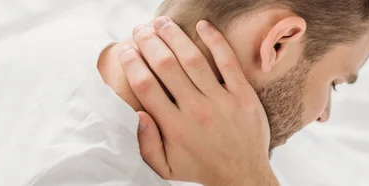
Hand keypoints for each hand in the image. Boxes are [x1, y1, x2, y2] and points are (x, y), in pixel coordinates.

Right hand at [119, 17, 276, 184]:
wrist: (243, 175)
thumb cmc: (201, 169)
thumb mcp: (165, 167)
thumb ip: (146, 144)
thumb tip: (137, 113)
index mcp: (174, 127)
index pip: (146, 86)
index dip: (132, 64)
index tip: (125, 50)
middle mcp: (195, 110)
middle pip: (166, 66)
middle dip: (149, 43)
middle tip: (140, 30)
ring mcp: (221, 100)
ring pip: (193, 60)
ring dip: (175, 37)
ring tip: (163, 23)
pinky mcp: (243, 95)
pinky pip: (228, 62)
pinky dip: (215, 41)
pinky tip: (203, 26)